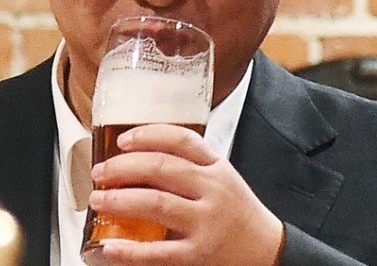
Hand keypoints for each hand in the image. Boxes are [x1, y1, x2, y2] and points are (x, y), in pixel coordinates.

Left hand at [88, 124, 282, 265]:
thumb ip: (194, 168)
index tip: (123, 140)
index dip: (148, 136)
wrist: (266, 250)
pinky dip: (127, 250)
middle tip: (101, 172)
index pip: (182, 141)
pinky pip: (156, 252)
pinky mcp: (197, 255)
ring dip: (118, 200)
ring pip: (155, 204)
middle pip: (161, 168)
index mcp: (217, 169)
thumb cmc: (238, 214)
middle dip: (122, 167)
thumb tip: (143, 159)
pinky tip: (108, 245)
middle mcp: (212, 191)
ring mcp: (205, 223)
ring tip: (98, 199)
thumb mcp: (223, 181)